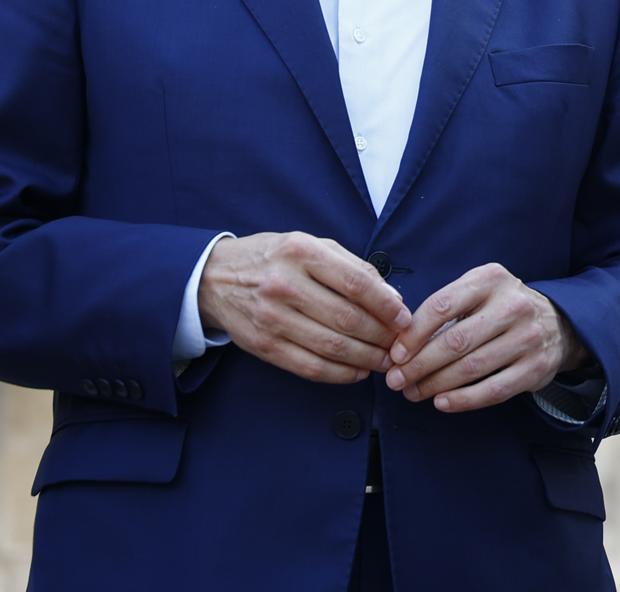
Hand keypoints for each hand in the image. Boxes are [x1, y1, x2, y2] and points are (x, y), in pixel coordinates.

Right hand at [197, 232, 411, 383]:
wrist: (215, 278)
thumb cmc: (274, 258)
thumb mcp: (311, 245)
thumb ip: (353, 267)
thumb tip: (392, 297)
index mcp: (302, 253)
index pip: (356, 283)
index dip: (386, 305)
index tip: (404, 318)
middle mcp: (285, 284)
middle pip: (347, 319)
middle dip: (382, 336)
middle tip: (400, 345)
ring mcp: (272, 318)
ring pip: (332, 347)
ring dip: (367, 359)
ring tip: (385, 360)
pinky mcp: (264, 346)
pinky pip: (310, 367)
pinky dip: (341, 374)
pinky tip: (359, 371)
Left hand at [384, 264, 587, 412]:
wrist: (557, 323)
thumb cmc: (500, 308)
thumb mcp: (477, 292)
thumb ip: (444, 310)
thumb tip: (401, 346)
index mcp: (490, 279)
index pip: (442, 305)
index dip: (414, 334)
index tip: (395, 354)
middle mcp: (512, 305)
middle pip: (455, 341)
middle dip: (419, 365)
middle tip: (398, 381)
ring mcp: (527, 337)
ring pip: (472, 367)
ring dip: (436, 385)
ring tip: (415, 393)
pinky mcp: (535, 368)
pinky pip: (493, 390)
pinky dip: (463, 399)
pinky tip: (442, 402)